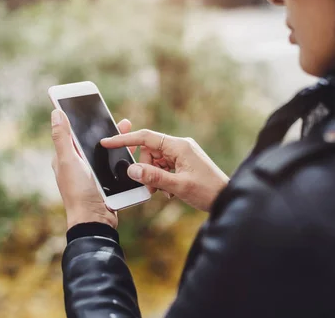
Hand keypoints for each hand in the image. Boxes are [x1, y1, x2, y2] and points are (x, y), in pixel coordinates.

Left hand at [51, 109, 135, 229]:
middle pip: (91, 141)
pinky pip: (114, 163)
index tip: (90, 106)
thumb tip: (55, 113)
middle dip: (103, 128)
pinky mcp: (106, 181)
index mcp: (66, 158)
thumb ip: (63, 138)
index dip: (80, 120)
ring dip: (116, 139)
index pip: (72, 133)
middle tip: (116, 118)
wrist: (95, 220)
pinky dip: (122, 154)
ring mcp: (93, 173)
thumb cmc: (78, 192)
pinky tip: (132, 149)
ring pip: (105, 151)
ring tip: (128, 128)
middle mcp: (78, 165)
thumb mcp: (68, 161)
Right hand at [101, 130, 228, 211]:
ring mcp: (183, 154)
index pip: (146, 137)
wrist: (227, 198)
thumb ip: (154, 177)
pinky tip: (170, 191)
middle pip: (149, 150)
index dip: (125, 139)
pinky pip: (164, 166)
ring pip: (155, 160)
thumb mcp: (178, 186)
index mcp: (179, 146)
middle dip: (145, 168)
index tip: (107, 142)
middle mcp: (180, 146)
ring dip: (153, 175)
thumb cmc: (207, 191)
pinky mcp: (184, 163)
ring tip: (162, 191)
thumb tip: (132, 170)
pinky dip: (162, 178)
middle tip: (151, 187)